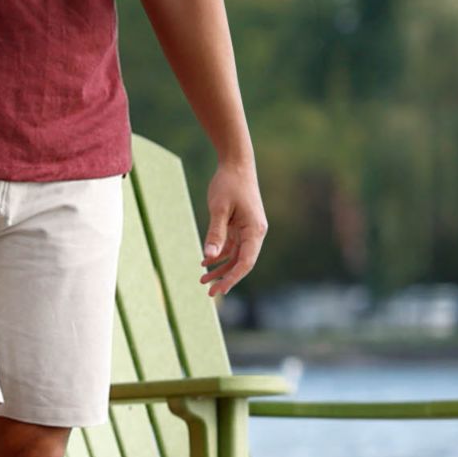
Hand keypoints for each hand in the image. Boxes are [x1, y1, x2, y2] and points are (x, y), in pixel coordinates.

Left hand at [200, 162, 266, 297]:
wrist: (236, 163)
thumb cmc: (229, 184)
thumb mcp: (219, 209)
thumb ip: (215, 233)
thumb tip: (209, 257)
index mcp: (255, 230)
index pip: (246, 261)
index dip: (233, 278)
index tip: (219, 290)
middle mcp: (255, 232)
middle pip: (242, 262)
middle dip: (226, 278)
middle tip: (209, 293)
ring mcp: (248, 229)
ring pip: (235, 256)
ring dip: (220, 268)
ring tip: (202, 279)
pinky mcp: (240, 225)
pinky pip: (231, 246)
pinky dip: (219, 254)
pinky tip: (205, 261)